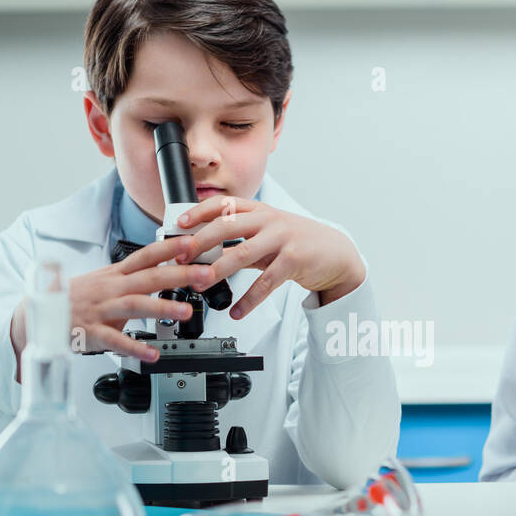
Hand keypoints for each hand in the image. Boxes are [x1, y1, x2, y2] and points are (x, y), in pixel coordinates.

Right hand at [9, 237, 214, 370]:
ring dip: (161, 307)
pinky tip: (152, 354)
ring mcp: (101, 310)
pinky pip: (115, 341)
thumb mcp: (104, 282)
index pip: (146, 256)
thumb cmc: (75, 298)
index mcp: (115, 275)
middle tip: (205, 275)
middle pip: (148, 278)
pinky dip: (134, 347)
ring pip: (135, 305)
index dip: (169, 248)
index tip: (193, 242)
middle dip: (179, 275)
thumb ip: (133, 277)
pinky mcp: (91, 332)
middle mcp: (110, 288)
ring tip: (185, 312)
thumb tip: (164, 268)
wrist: (38, 315)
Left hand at [173, 195, 365, 318]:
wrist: (336, 253)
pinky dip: (249, 299)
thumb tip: (205, 254)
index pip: (224, 204)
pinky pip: (266, 282)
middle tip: (181, 257)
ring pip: (243, 253)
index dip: (199, 212)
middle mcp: (269, 220)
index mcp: (259, 211)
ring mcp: (282, 238)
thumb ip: (240, 243)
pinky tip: (237, 311)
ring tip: (200, 283)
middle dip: (200, 242)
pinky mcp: (294, 260)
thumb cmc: (297, 244)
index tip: (180, 224)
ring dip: (218, 270)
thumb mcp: (267, 237)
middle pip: (227, 226)